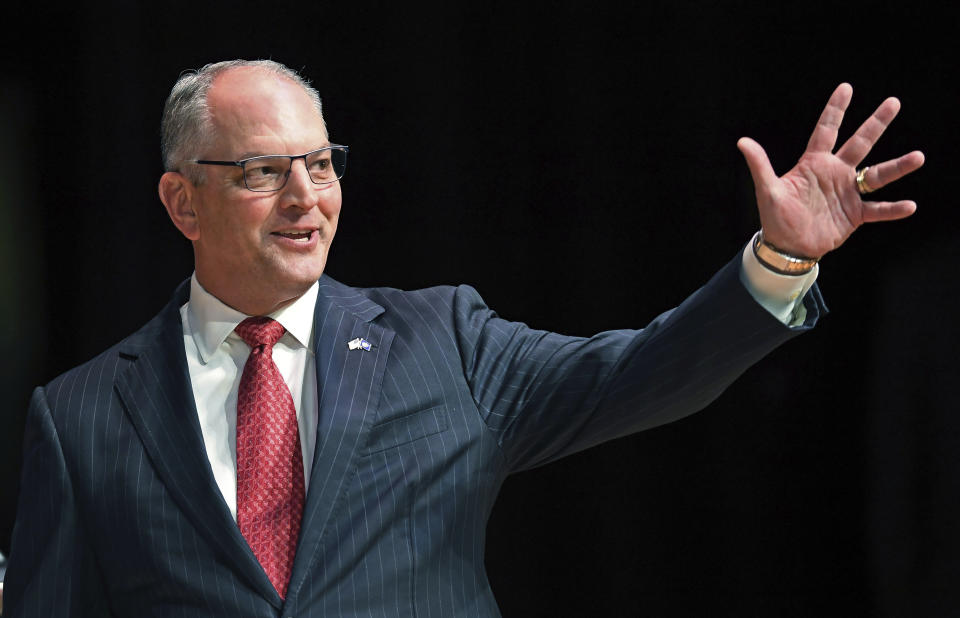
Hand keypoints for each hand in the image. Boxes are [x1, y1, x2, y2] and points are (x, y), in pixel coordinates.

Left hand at [737, 83, 924, 257]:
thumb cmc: (775, 216)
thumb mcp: (767, 189)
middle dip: (875, 124)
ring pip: (877, 175)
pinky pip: (878, 209)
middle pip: (860, 143)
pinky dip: (893, 208)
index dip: (835, 109)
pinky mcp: (855, 214)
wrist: (787, 246)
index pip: (826, 130)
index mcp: (814, 163)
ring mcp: (848, 193)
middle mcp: (835, 173)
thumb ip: (760, 164)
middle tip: (893, 103)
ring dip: (897, 167)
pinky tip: (910, 205)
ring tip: (918, 156)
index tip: (846, 87)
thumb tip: (742, 141)